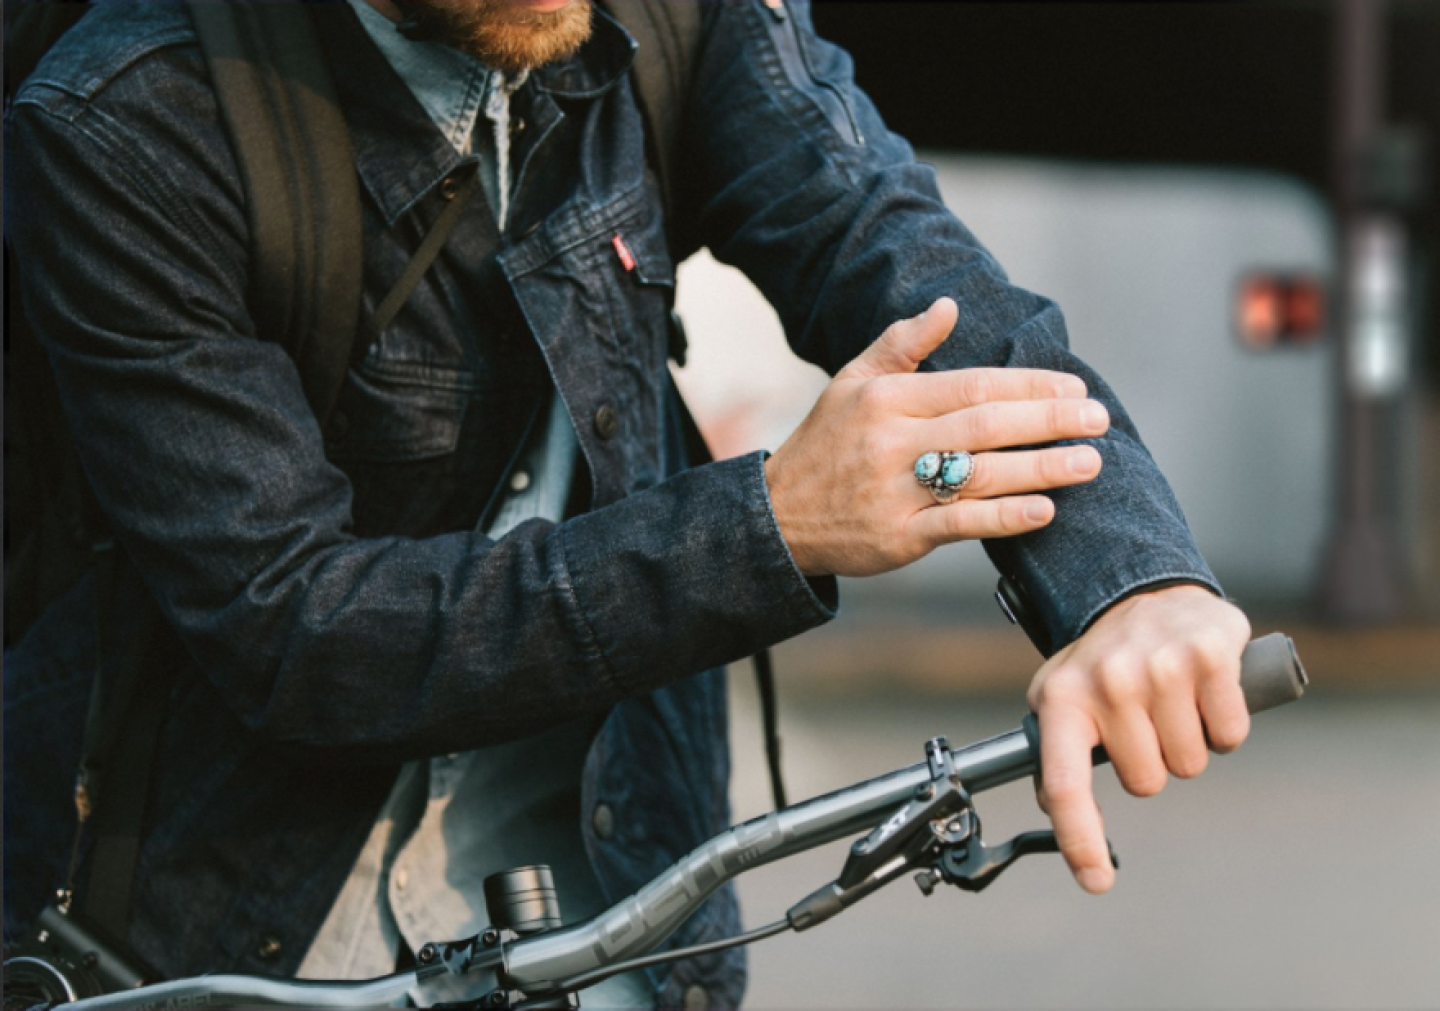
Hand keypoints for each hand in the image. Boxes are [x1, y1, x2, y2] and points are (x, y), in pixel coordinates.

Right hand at [764, 297, 1109, 576]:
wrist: (777, 517)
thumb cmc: (825, 443)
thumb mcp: (851, 382)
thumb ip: (901, 343)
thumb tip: (949, 305)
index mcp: (886, 399)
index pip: (972, 384)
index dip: (1028, 384)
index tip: (1073, 387)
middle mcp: (892, 443)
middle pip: (985, 426)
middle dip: (1048, 420)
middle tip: (1099, 418)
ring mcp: (896, 492)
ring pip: (980, 475)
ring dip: (1041, 468)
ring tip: (1089, 462)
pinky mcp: (899, 537)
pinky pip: (960, 525)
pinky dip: (1005, 517)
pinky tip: (1045, 510)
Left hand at [1026, 585, 1251, 892]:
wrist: (1147, 592)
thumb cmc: (1103, 657)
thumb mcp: (1061, 695)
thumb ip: (1054, 752)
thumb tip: (1052, 808)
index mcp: (1063, 698)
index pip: (1065, 786)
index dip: (1080, 841)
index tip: (1096, 881)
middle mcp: (1108, 682)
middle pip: (1146, 783)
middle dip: (1152, 762)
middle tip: (1145, 721)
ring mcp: (1159, 667)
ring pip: (1190, 764)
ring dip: (1188, 743)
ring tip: (1172, 701)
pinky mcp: (1209, 656)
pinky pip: (1230, 736)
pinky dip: (1224, 726)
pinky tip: (1205, 693)